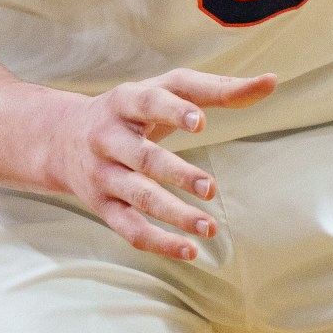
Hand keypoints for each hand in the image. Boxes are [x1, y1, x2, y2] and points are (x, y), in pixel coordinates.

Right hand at [39, 69, 276, 259]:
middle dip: (175, 173)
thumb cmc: (131, 111)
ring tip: (210, 227)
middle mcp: (107, 138)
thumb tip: (272, 82)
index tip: (199, 121)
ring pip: (137, 198)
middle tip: (210, 188)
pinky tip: (189, 251)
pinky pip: (129, 230)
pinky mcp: (103, 207)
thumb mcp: (164, 91)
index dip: (172, 110)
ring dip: (173, 215)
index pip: (147, 102)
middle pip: (142, 157)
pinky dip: (159, 243)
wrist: (60, 139)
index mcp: (124, 101)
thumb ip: (216, 89)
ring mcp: (103, 175)